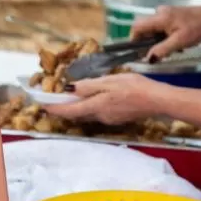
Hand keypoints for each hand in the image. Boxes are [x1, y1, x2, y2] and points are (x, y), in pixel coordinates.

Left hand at [45, 74, 165, 124]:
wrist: (157, 101)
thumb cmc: (135, 88)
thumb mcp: (110, 81)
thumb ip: (90, 86)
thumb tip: (71, 89)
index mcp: (96, 106)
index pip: (69, 110)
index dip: (55, 108)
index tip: (43, 105)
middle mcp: (100, 116)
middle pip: (77, 113)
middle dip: (64, 108)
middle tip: (54, 100)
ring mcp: (110, 119)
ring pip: (88, 113)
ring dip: (78, 107)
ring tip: (70, 97)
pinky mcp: (118, 118)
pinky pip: (99, 112)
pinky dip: (91, 106)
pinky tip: (94, 99)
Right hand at [131, 5, 200, 59]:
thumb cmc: (198, 28)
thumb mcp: (179, 42)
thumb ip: (162, 50)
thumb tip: (148, 58)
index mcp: (159, 18)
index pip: (137, 26)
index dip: (133, 39)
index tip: (137, 51)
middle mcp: (160, 13)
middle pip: (145, 28)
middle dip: (149, 42)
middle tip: (159, 53)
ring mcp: (166, 13)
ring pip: (155, 29)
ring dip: (160, 40)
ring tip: (174, 49)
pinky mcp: (173, 15)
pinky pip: (163, 27)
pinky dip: (166, 36)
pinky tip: (178, 43)